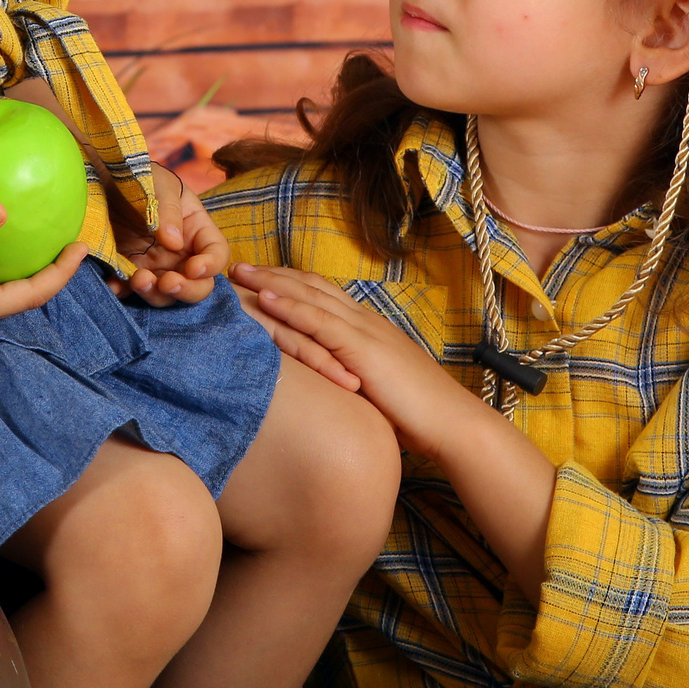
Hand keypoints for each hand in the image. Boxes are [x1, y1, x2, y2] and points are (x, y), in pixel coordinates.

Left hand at [116, 164, 228, 305]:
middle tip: (167, 283)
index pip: (216, 254)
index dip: (211, 266)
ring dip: (155, 294)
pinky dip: (124, 293)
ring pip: (166, 295)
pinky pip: (130, 290)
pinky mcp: (129, 270)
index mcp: (197, 230)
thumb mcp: (158, 183)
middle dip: (186, 290)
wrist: (103, 179)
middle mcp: (181, 254)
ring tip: (138, 279)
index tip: (193, 268)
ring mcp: (155, 265)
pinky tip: (114, 286)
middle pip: (198, 285)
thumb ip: (168, 209)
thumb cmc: (140, 176)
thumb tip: (174, 243)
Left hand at [231, 262, 484, 457]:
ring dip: (271, 282)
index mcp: (369, 328)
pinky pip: (318, 321)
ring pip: (310, 296)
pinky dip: (290, 306)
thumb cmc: (417, 415)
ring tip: (240, 273)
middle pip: (311, 286)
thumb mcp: (377, 388)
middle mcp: (364, 321)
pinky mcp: (362, 349)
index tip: (261, 277)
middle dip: (273, 273)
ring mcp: (364, 331)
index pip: (323, 295)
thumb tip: (331, 386)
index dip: (291, 283)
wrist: (451, 422)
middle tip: (237, 265)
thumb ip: (353, 377)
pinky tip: (265, 299)